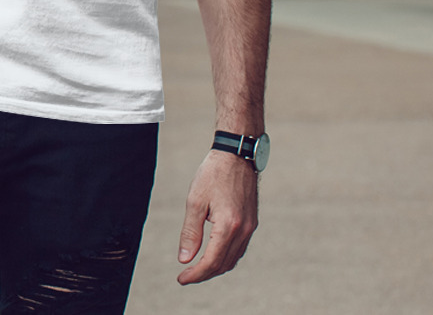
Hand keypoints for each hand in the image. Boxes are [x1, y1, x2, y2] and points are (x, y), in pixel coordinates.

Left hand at [177, 150, 258, 284]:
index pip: (211, 261)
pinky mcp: (252, 222)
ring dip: (216, 267)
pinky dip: (226, 256)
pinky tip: (214, 253)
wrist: (236, 154)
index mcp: (228, 226)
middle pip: (223, 264)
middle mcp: (243, 230)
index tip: (181, 279)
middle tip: (186, 275)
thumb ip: (190, 232)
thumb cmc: (213, 174)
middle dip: (204, 273)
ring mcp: (250, 227)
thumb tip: (184, 259)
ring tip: (197, 267)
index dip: (195, 274)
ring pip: (233, 259)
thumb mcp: (195, 201)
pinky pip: (240, 248)